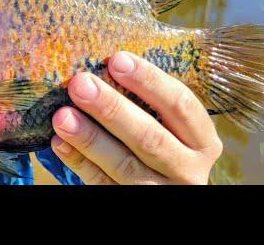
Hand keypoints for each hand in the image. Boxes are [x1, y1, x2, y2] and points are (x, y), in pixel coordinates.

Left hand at [51, 51, 222, 183]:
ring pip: (125, 165)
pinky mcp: (132, 203)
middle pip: (150, 137)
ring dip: (90, 138)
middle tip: (80, 83)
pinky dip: (80, 163)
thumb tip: (104, 64)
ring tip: (62, 115)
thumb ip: (149, 104)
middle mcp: (189, 170)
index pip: (181, 104)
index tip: (116, 59)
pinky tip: (60, 142)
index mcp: (202, 141)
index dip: (149, 80)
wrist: (164, 189)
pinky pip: (103, 185)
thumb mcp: (170, 128)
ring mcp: (162, 192)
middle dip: (112, 108)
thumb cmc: (162, 145)